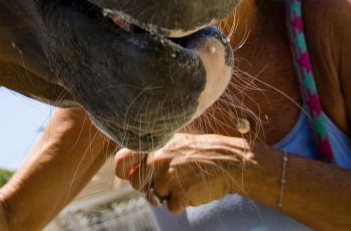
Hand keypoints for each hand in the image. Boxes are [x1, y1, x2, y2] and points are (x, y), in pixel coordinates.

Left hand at [115, 133, 253, 213]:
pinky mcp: (179, 194)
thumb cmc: (199, 153)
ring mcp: (167, 177)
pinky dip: (181, 203)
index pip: (120, 160)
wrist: (230, 161)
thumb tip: (126, 173)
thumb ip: (150, 154)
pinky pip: (171, 207)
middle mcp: (156, 159)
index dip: (123, 172)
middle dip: (150, 187)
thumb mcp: (172, 143)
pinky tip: (194, 189)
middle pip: (137, 184)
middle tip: (170, 179)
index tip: (129, 176)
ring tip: (185, 180)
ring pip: (155, 197)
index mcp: (152, 144)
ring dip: (168, 194)